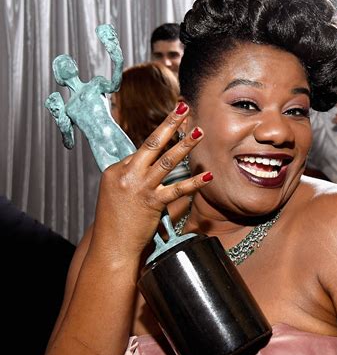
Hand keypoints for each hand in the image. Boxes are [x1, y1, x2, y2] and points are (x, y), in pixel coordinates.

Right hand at [91, 102, 212, 263]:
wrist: (111, 248)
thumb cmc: (115, 224)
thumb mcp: (116, 195)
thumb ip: (132, 180)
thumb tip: (152, 171)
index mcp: (115, 171)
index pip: (140, 151)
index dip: (158, 141)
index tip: (173, 125)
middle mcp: (126, 174)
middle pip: (151, 143)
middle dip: (169, 124)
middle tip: (183, 106)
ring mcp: (138, 187)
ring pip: (165, 160)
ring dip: (185, 145)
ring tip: (199, 131)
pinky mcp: (151, 203)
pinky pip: (177, 190)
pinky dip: (193, 182)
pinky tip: (207, 175)